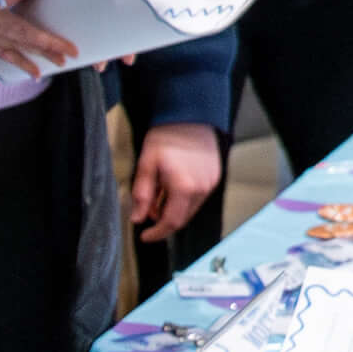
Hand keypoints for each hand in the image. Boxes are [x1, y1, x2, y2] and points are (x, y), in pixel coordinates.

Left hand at [127, 122, 221, 238]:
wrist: (189, 115)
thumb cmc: (167, 136)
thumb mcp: (147, 165)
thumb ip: (142, 194)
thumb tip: (138, 217)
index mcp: (184, 188)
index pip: (171, 222)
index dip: (157, 233)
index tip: (146, 236)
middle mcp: (201, 189)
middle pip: (182, 219)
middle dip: (164, 220)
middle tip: (148, 210)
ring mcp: (210, 183)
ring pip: (191, 209)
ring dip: (174, 208)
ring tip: (159, 192)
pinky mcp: (215, 177)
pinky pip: (198, 197)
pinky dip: (184, 198)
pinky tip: (173, 185)